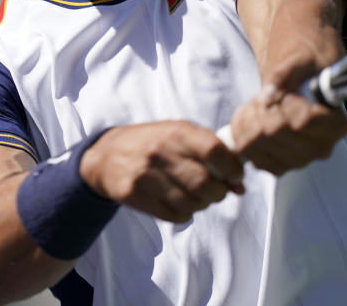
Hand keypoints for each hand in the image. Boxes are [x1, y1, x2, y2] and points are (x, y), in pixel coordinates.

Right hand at [79, 121, 244, 222]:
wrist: (106, 155)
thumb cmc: (151, 143)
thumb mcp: (178, 135)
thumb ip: (210, 153)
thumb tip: (239, 185)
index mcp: (176, 132)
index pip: (214, 151)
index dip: (232, 168)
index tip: (235, 176)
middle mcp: (160, 151)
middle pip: (206, 184)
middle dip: (219, 193)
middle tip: (216, 191)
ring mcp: (145, 174)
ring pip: (192, 203)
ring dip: (202, 204)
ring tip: (196, 196)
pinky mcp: (134, 194)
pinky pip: (174, 215)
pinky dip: (184, 214)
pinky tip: (178, 202)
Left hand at [227, 78, 346, 175]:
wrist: (300, 80)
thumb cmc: (305, 69)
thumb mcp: (301, 61)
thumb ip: (285, 74)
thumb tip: (268, 95)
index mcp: (336, 124)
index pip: (303, 121)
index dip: (283, 106)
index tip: (280, 94)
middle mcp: (321, 147)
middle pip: (275, 131)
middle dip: (258, 110)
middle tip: (257, 97)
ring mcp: (300, 160)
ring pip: (258, 142)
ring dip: (246, 120)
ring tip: (251, 106)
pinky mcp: (279, 166)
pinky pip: (250, 153)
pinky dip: (241, 133)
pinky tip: (246, 119)